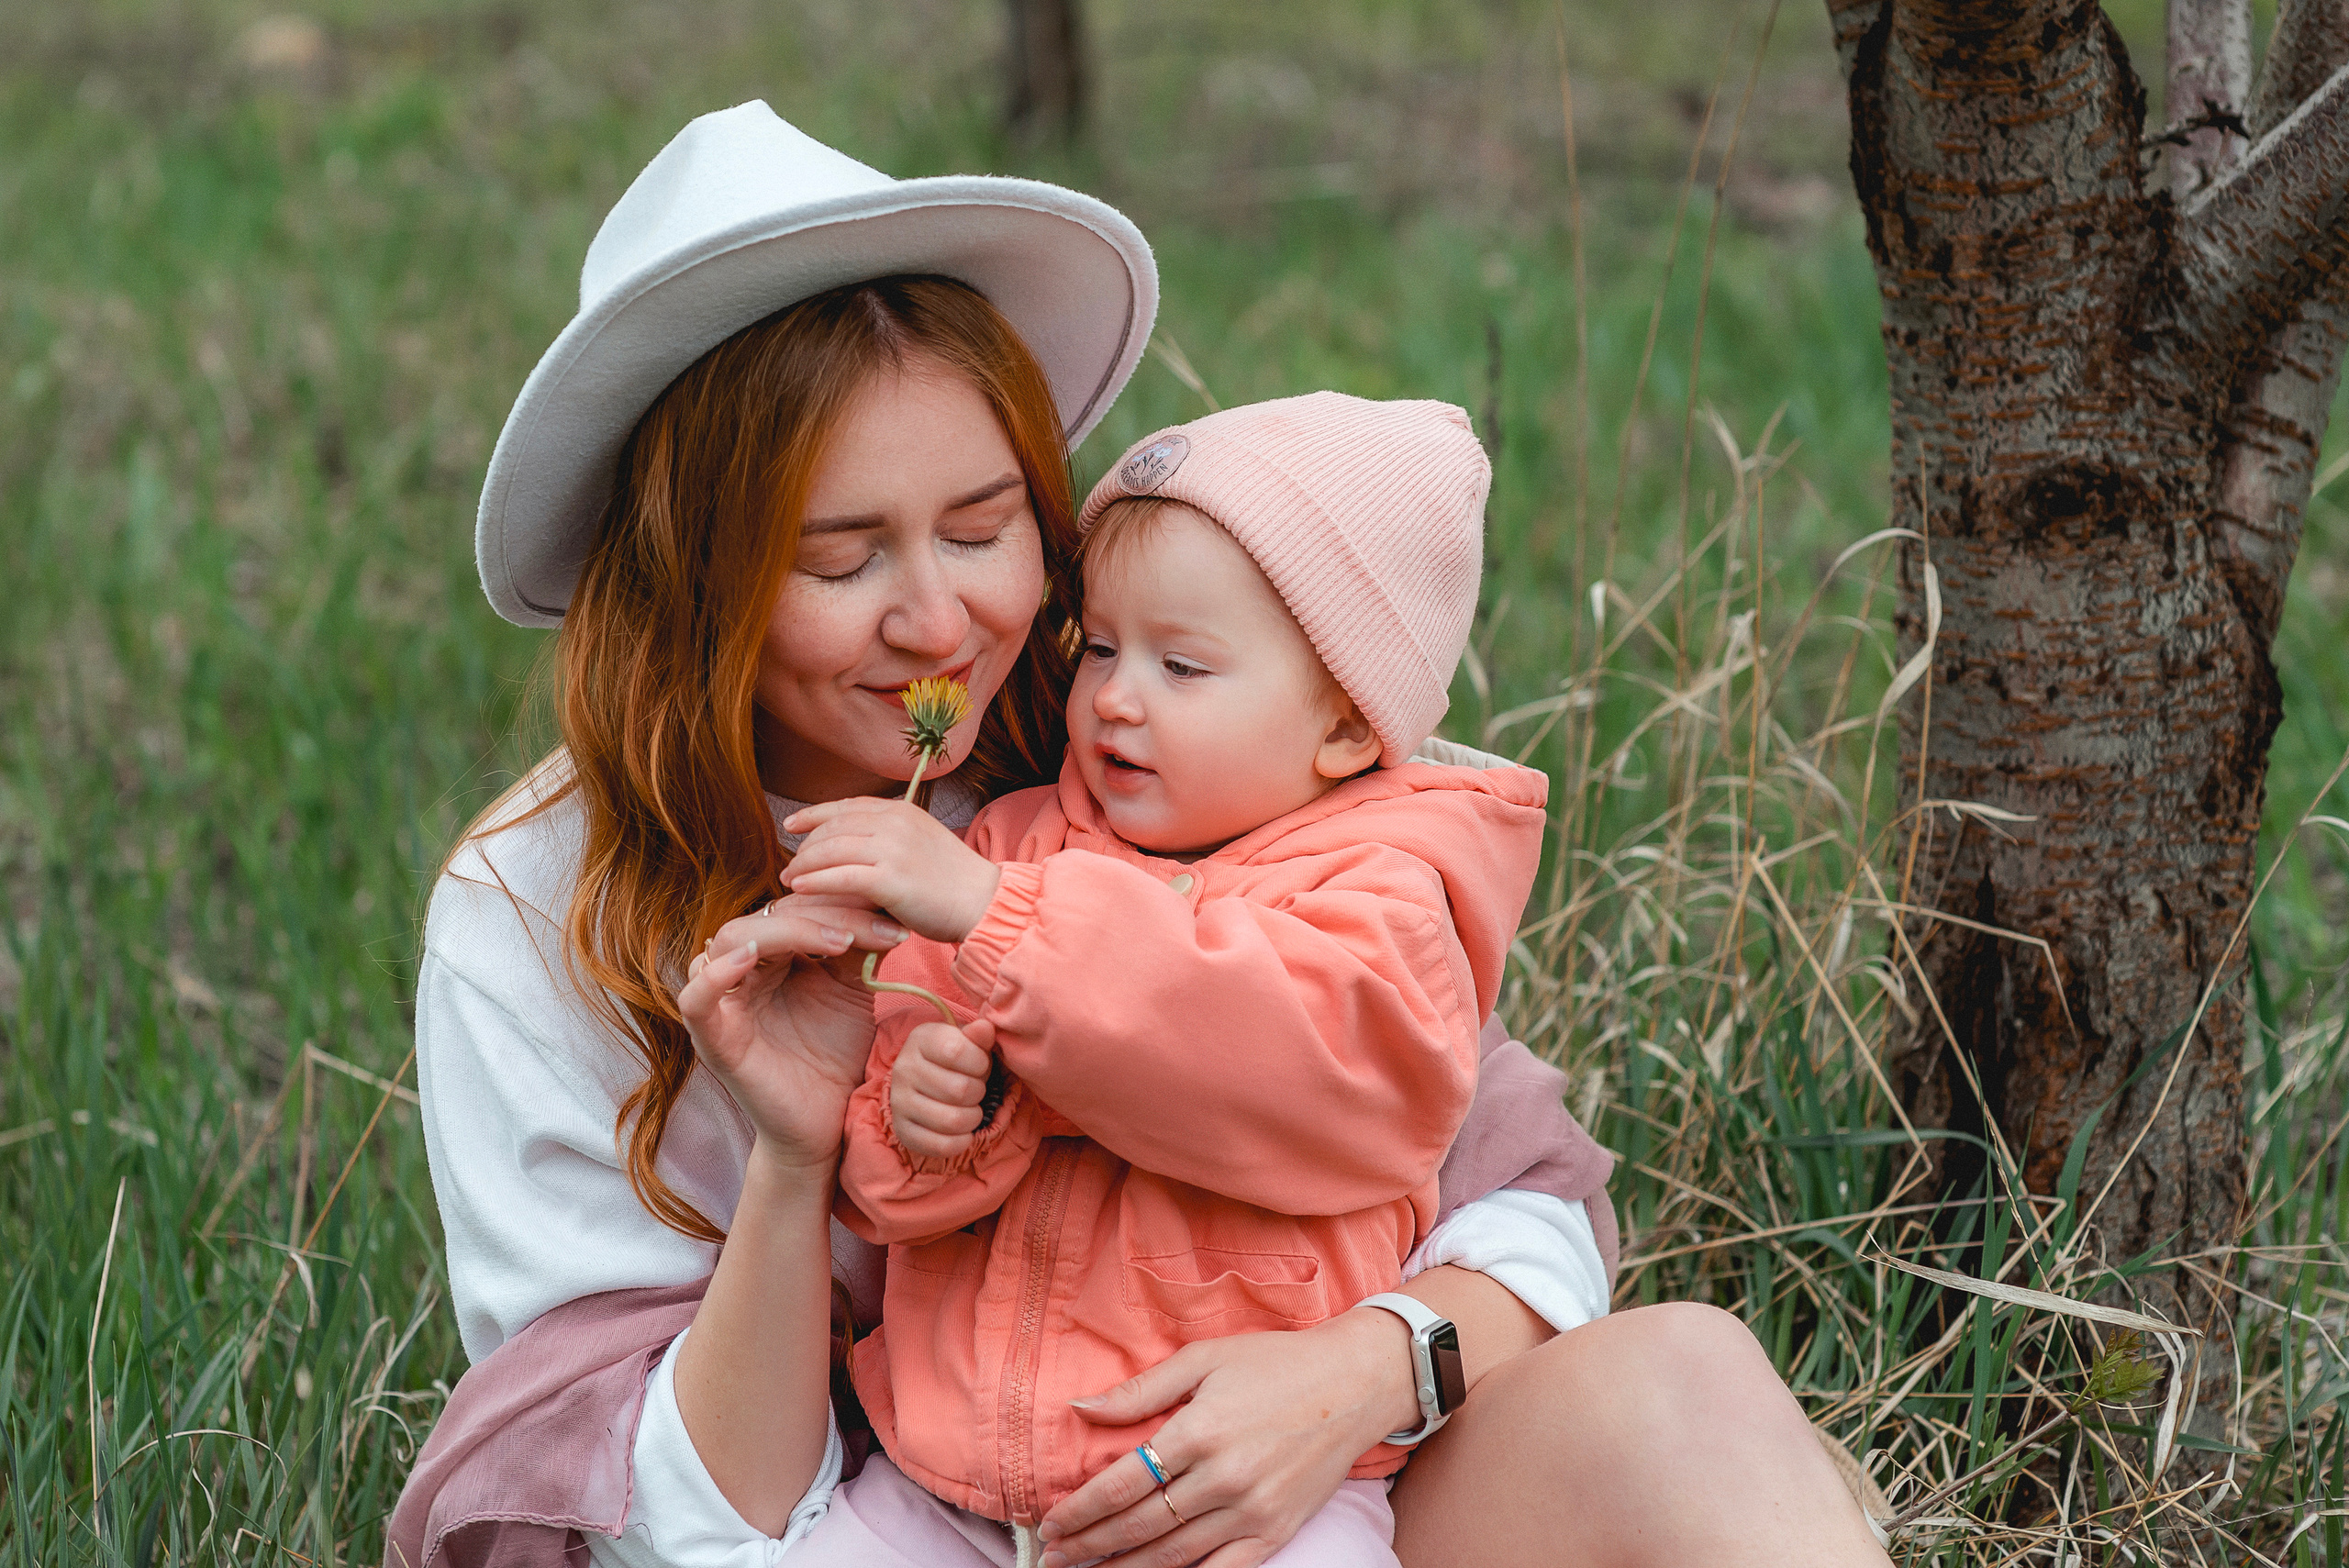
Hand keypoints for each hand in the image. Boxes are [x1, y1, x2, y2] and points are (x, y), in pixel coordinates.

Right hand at [679, 899, 908, 1169]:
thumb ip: (859, 947)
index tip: (893, 915)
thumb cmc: (835, 1056)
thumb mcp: (852, 991)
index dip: (843, 904)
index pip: (798, 907)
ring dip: (786, 933)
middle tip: (876, 927)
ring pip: (733, 940)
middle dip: (827, 915)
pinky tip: (752, 959)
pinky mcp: (713, 1038)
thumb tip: (885, 897)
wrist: (827, 1123)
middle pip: (770, 917)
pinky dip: (716, 975)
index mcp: (773, 954)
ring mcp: (724, 1002)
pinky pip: (696, 998)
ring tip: (837, 942)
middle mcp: (743, 970)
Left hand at [780, 797, 1002, 941]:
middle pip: (833, 826)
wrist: (984, 902)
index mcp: (902, 810)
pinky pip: (840, 877)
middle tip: (791, 863)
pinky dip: (815, 881)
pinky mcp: (890, 879)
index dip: (814, 814)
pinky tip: (800, 889)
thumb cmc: (953, 882)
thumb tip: (854, 842)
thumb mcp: (922, 842)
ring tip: (789, 878)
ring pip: (831, 849)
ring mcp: (892, 848)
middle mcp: (895, 822)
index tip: (792, 824)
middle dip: (806, 844)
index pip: (847, 806)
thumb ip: (890, 836)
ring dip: (803, 864)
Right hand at [891, 1017, 997, 1160]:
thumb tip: (985, 1028)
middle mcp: (903, 1068)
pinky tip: (964, 1132)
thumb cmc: (954, 1059)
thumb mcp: (967, 1041)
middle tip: (975, 1090)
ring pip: (953, 1120)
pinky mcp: (902, 1130)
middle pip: (960, 1090)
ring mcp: (899, 1101)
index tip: (980, 1065)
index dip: (980, 1062)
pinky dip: (962, 1142)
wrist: (925, 1081)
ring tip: (971, 1110)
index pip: (957, 1051)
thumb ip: (979, 1035)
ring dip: (973, 1118)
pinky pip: (941, 1145)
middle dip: (979, 1092)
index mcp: (920, 1039)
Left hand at [1038, 1307, 1419, 1567]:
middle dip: (1089, 1546)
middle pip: (1139, 1525)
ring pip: (1173, 1556)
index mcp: (1199, 1430)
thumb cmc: (1276, 1363)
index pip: (1121, 1484)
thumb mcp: (1204, 1358)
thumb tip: (1081, 1408)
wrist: (1354, 1383)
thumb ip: (1141, 1390)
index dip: (1079, 1510)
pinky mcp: (1276, 1531)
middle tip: (1054, 1558)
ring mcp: (1252, 1510)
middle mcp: (1223, 1477)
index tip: (1051, 1523)